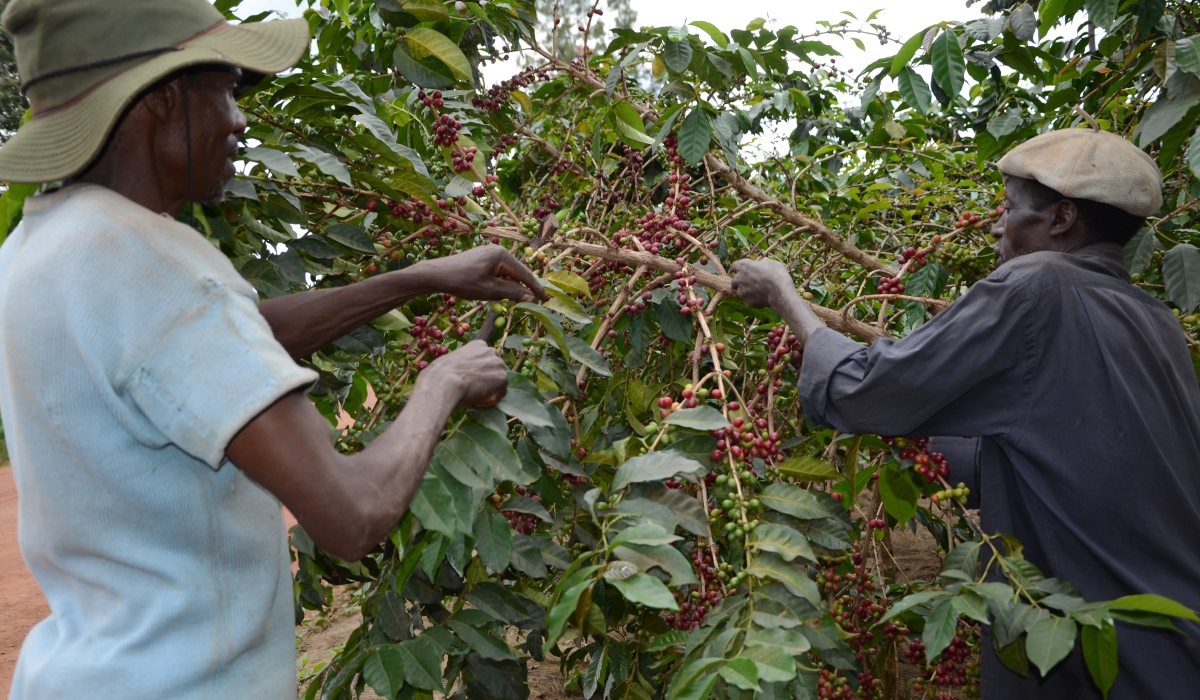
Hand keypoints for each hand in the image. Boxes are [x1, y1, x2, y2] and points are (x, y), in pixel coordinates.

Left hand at [418, 245, 548, 302]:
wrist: (437, 274)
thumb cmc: (463, 282)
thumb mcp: (489, 290)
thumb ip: (512, 292)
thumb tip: (530, 297)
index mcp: (502, 256)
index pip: (525, 274)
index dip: (536, 288)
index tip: (546, 299)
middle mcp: (497, 251)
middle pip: (516, 273)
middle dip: (522, 288)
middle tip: (533, 302)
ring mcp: (488, 254)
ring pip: (506, 274)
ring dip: (508, 287)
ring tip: (507, 299)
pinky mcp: (481, 259)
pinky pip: (496, 272)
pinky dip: (499, 283)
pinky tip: (494, 293)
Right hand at [421, 340, 508, 408]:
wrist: (443, 382)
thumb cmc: (440, 374)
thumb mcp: (453, 362)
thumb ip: (465, 365)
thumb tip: (467, 376)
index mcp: (479, 345)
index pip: (485, 360)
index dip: (478, 373)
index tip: (469, 380)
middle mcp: (491, 351)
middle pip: (494, 371)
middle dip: (486, 381)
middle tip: (472, 390)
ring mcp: (499, 364)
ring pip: (498, 383)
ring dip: (488, 392)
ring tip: (472, 396)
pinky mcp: (502, 379)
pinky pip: (499, 395)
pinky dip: (488, 401)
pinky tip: (476, 401)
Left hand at [730, 258, 797, 308]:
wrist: (780, 292)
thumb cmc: (777, 274)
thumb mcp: (772, 263)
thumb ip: (764, 262)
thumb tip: (763, 261)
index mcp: (743, 266)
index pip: (734, 266)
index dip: (739, 269)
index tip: (744, 270)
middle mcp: (738, 279)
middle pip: (734, 281)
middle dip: (740, 282)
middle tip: (750, 282)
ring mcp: (741, 292)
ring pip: (740, 292)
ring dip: (746, 291)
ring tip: (759, 291)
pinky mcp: (747, 302)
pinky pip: (748, 300)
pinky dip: (753, 300)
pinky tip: (763, 298)